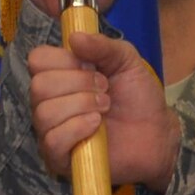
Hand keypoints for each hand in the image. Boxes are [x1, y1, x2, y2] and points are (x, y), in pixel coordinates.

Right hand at [29, 30, 180, 192]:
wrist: (156, 134)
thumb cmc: (138, 97)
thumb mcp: (127, 61)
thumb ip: (103, 45)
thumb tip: (75, 37)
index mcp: (60, 75)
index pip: (37, 59)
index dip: (64, 60)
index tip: (92, 66)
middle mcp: (49, 101)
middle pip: (39, 85)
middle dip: (78, 84)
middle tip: (105, 90)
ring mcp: (51, 130)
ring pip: (45, 112)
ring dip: (82, 106)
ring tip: (104, 108)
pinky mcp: (58, 157)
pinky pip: (52, 140)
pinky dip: (77, 129)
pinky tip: (96, 127)